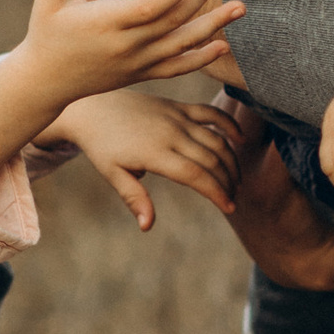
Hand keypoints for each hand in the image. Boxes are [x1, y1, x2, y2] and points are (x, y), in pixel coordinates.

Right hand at [0, 0, 244, 181]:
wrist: (45, 82)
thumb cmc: (47, 35)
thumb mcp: (48, 0)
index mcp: (107, 24)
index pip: (148, 7)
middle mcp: (127, 46)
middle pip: (172, 20)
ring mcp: (137, 62)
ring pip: (181, 44)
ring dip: (212, 26)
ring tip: (239, 7)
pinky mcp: (141, 73)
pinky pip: (176, 68)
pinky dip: (200, 58)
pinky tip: (222, 46)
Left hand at [50, 89, 240, 231]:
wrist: (92, 107)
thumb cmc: (101, 145)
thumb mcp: (112, 173)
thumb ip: (134, 198)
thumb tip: (147, 226)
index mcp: (156, 152)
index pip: (196, 176)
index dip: (216, 192)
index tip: (229, 207)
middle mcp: (171, 133)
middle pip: (212, 160)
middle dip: (227, 182)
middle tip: (233, 199)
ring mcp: (177, 117)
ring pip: (216, 140)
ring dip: (231, 161)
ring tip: (236, 180)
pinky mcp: (178, 107)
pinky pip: (210, 113)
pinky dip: (229, 124)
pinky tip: (240, 139)